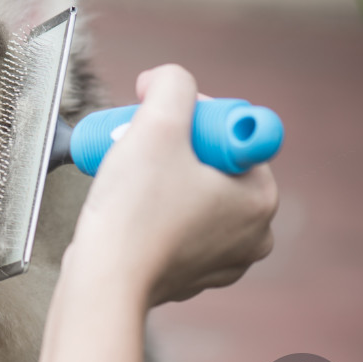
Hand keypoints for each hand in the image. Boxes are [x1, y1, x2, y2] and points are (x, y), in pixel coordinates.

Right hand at [66, 64, 277, 305]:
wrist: (102, 281)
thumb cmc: (132, 212)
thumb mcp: (158, 124)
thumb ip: (172, 84)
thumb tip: (164, 80)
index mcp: (260, 198)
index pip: (232, 133)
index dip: (191, 117)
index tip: (158, 124)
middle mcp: (252, 234)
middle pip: (211, 164)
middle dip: (173, 149)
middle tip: (136, 148)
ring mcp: (221, 261)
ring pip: (191, 195)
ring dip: (162, 179)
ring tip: (128, 182)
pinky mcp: (189, 276)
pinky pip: (175, 227)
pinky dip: (154, 214)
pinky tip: (130, 213)